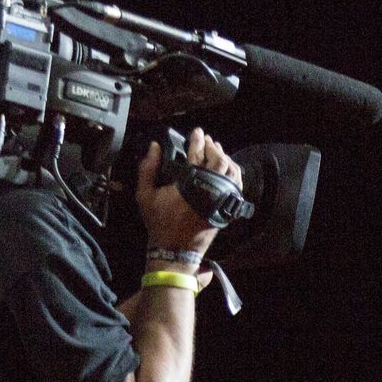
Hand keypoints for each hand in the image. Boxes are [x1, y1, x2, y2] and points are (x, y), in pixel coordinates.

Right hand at [134, 127, 242, 257]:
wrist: (176, 250)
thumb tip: (153, 147)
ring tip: (216, 150)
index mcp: (190, 183)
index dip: (198, 140)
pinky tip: (226, 167)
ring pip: (232, 172)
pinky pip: (236, 185)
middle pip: (220, 160)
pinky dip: (233, 172)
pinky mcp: (226, 208)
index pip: (198, 154)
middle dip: (213, 147)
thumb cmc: (160, 223)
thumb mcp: (145, 195)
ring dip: (225, 157)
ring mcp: (221, 199)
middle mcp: (210, 189)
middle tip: (207, 140)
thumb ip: (147, 168)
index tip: (196, 132)